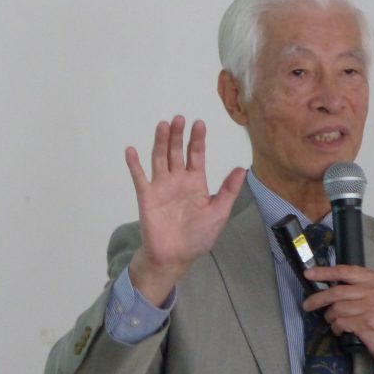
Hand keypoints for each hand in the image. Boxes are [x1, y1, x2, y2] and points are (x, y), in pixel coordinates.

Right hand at [125, 116, 245, 304]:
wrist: (176, 256)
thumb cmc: (198, 236)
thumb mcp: (219, 212)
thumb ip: (228, 190)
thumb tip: (242, 169)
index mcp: (196, 182)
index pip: (196, 155)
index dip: (197, 140)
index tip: (199, 123)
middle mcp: (178, 180)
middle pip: (177, 152)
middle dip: (178, 135)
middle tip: (179, 118)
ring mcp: (161, 186)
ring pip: (159, 158)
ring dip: (160, 142)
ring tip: (162, 125)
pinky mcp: (147, 196)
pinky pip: (139, 178)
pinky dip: (134, 164)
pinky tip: (131, 150)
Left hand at [302, 265, 373, 369]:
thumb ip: (359, 287)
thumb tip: (329, 283)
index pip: (346, 271)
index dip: (325, 272)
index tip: (309, 273)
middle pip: (337, 291)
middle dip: (318, 299)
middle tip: (307, 305)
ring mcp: (372, 307)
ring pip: (337, 309)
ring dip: (330, 317)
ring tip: (334, 321)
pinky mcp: (367, 324)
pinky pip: (340, 323)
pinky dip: (336, 327)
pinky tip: (341, 330)